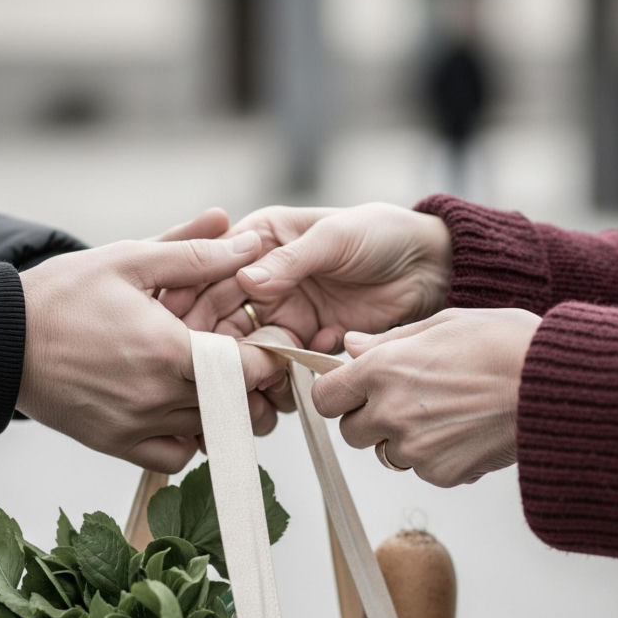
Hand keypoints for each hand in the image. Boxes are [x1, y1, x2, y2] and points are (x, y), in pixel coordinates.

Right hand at [16, 216, 285, 472]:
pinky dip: (187, 436)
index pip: (249, 371)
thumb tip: (247, 237)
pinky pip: (176, 455)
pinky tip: (178, 405)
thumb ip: (193, 251)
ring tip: (208, 378)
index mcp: (167, 349)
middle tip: (240, 358)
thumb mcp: (128, 260)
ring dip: (219, 407)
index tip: (263, 342)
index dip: (267, 358)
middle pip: (234, 403)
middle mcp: (157, 396)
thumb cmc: (63, 295)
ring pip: (208, 429)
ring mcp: (137, 426)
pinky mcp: (117, 445)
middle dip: (247, 382)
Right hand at [169, 203, 452, 352]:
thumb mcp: (334, 238)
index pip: (215, 271)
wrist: (430, 267)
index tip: (187, 326)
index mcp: (261, 240)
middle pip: (225, 317)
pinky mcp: (308, 340)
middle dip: (222, 345)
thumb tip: (248, 279)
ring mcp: (285, 312)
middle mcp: (265, 278)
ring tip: (263, 382)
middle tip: (224, 368)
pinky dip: (287, 376)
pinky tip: (300, 378)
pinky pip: (285, 365)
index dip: (197, 298)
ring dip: (253, 367)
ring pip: (251, 347)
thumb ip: (292, 260)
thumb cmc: (381, 234)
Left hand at [311, 308, 541, 486]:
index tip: (353, 390)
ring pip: (387, 453)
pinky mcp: (442, 473)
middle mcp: (391, 412)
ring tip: (446, 411)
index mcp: (383, 369)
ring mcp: (415, 448)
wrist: (556, 386)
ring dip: (403, 439)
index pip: (325, 397)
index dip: (337, 394)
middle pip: (352, 432)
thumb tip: (350, 347)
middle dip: (371, 418)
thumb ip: (389, 340)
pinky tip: (467, 429)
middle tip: (409, 398)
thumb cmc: (506, 344)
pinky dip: (437, 455)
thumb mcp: (443, 323)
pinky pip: (423, 468)